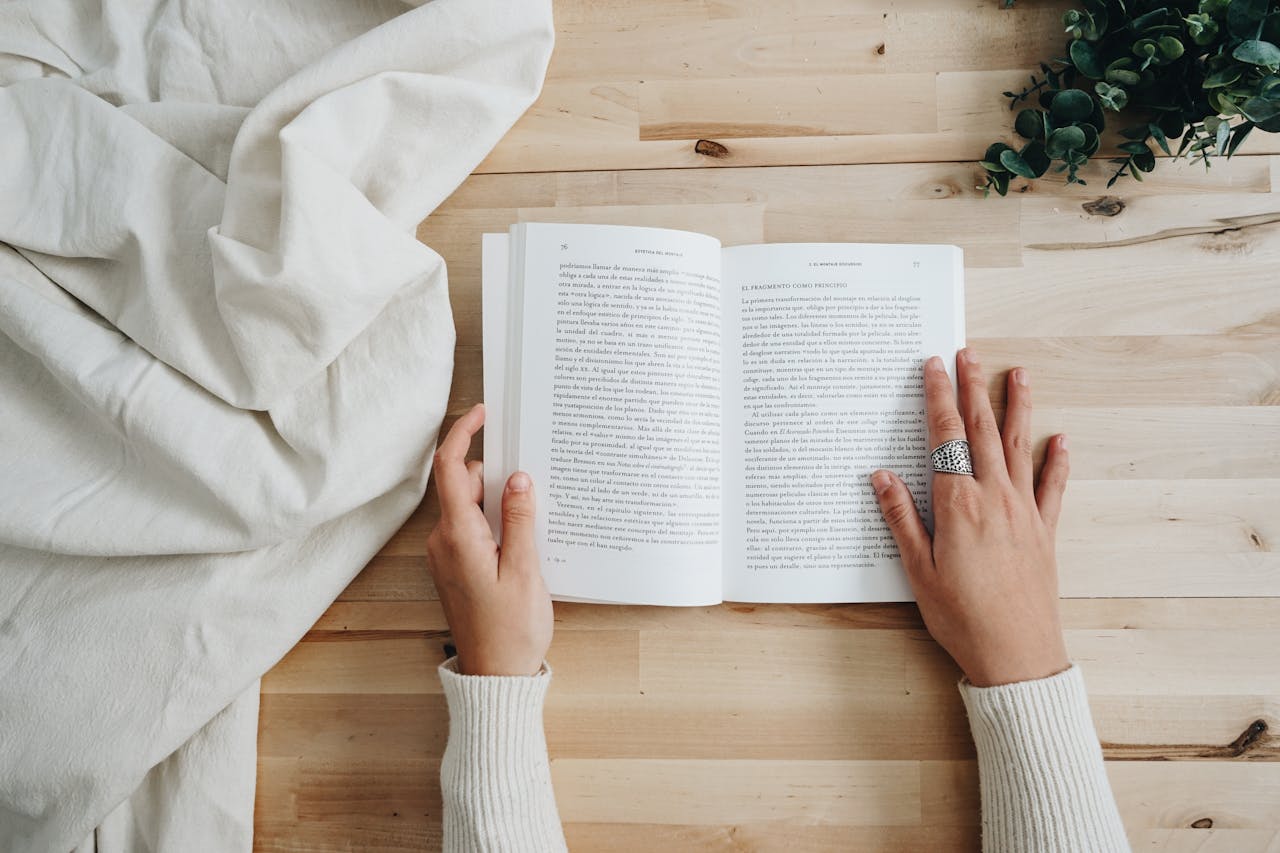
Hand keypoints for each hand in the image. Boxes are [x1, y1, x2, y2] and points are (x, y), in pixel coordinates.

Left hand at [426, 403, 552, 676]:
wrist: (495, 676)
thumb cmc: (511, 630)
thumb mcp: (525, 570)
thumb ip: (520, 519)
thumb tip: (518, 479)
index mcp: (457, 536)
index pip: (451, 468)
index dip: (463, 433)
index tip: (482, 413)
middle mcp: (443, 541)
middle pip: (464, 484)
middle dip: (496, 474)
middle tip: (534, 477)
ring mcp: (447, 555)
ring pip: (469, 507)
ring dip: (498, 501)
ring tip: (535, 515)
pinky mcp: (456, 568)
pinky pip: (472, 529)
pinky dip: (494, 521)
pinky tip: (523, 536)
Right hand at [871, 349, 1070, 686]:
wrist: (1017, 654)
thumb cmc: (961, 618)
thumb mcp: (918, 571)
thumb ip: (901, 518)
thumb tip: (882, 476)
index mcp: (958, 505)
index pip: (945, 438)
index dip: (938, 399)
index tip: (933, 367)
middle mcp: (995, 499)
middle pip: (983, 431)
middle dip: (973, 388)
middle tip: (969, 354)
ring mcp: (1024, 513)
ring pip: (1020, 447)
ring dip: (1018, 407)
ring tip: (1018, 375)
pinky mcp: (1045, 532)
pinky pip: (1053, 487)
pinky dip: (1058, 460)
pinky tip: (1061, 439)